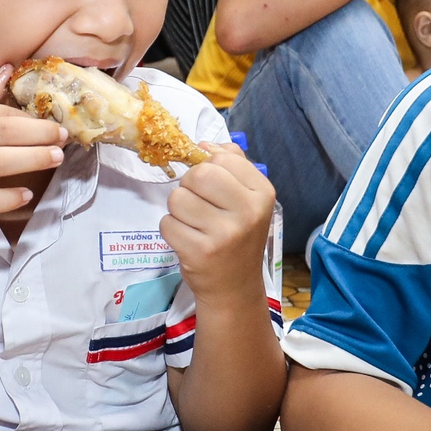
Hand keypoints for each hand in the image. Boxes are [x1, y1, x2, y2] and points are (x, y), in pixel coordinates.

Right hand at [0, 67, 65, 231]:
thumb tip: (8, 70)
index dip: (29, 116)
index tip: (52, 118)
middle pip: (5, 132)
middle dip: (40, 133)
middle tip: (63, 135)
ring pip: (0, 163)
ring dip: (33, 159)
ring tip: (56, 156)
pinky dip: (8, 198)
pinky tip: (27, 194)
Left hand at [161, 145, 273, 299]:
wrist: (235, 286)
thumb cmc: (238, 236)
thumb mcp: (248, 199)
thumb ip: (231, 164)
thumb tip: (202, 144)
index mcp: (262, 194)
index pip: (221, 158)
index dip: (207, 168)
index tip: (212, 186)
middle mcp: (247, 212)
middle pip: (198, 174)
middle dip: (189, 185)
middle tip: (198, 204)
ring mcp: (224, 234)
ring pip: (177, 198)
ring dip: (178, 209)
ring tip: (194, 224)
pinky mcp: (199, 253)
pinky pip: (167, 223)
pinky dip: (172, 229)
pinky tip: (188, 239)